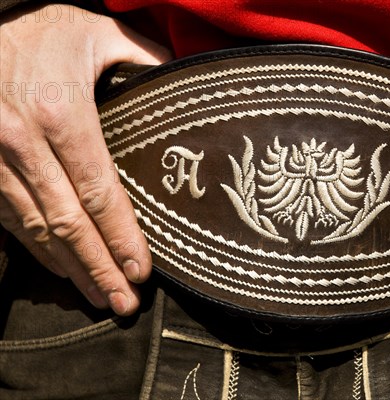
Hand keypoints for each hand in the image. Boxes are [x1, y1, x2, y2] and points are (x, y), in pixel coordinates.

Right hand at [0, 5, 170, 314]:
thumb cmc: (42, 26)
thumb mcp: (100, 33)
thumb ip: (146, 59)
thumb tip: (185, 84)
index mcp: (61, 111)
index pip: (99, 192)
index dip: (122, 237)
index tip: (141, 271)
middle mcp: (22, 141)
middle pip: (69, 222)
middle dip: (99, 268)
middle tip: (124, 303)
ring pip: (36, 228)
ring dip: (70, 268)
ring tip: (99, 297)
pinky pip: (10, 218)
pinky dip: (37, 249)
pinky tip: (61, 268)